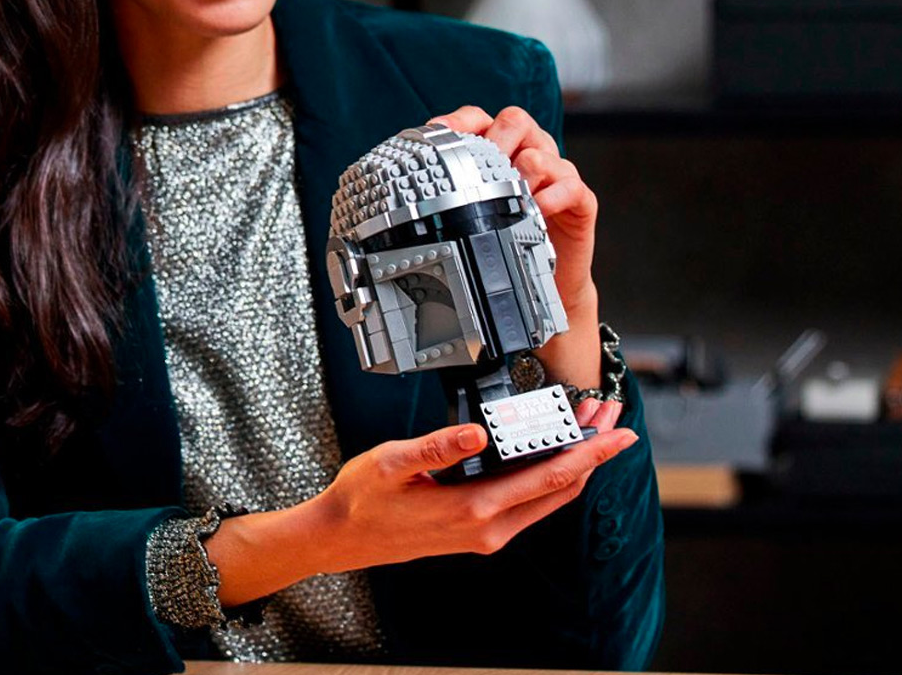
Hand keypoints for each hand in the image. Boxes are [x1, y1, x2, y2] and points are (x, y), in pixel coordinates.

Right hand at [207, 401, 632, 605]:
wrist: (341, 537)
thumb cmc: (362, 500)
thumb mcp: (393, 463)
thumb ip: (438, 446)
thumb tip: (477, 431)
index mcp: (474, 509)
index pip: (549, 477)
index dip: (589, 453)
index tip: (617, 434)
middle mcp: (488, 528)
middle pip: (559, 488)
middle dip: (591, 454)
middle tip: (613, 421)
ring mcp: (485, 533)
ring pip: (547, 499)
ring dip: (573, 465)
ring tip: (589, 431)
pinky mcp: (476, 531)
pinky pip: (528, 504)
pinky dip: (549, 477)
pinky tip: (550, 457)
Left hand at [427, 106, 601, 388]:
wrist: (543, 286)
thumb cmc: (500, 245)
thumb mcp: (465, 223)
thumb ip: (439, 207)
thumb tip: (385, 216)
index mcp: (496, 153)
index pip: (478, 119)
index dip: (458, 121)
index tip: (435, 133)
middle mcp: (527, 155)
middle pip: (515, 120)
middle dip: (495, 137)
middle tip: (480, 164)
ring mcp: (555, 175)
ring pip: (544, 149)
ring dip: (525, 164)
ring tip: (510, 188)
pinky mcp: (579, 200)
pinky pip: (572, 185)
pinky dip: (554, 194)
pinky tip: (536, 208)